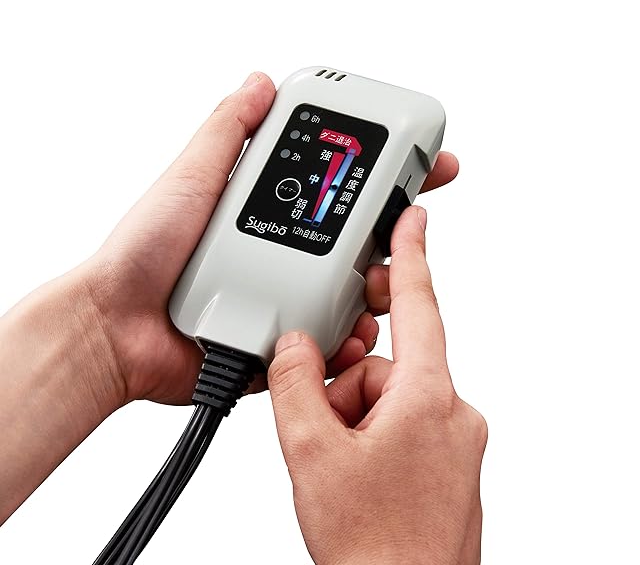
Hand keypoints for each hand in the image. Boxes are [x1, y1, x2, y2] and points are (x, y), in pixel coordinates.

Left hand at [83, 72, 458, 404]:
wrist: (115, 325)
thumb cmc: (143, 250)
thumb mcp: (191, 176)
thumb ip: (228, 130)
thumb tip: (259, 81)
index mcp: (271, 212)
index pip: (341, 186)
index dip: (388, 174)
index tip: (425, 161)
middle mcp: (284, 252)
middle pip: (360, 242)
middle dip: (398, 237)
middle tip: (411, 230)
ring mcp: (285, 298)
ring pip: (354, 294)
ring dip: (380, 290)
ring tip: (378, 287)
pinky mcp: (280, 343)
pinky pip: (326, 342)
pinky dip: (348, 339)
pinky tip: (353, 332)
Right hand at [268, 206, 486, 564]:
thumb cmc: (374, 548)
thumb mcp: (313, 455)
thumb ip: (294, 386)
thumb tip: (291, 347)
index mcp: (428, 397)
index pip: (420, 304)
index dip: (411, 253)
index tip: (414, 218)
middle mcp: (452, 411)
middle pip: (386, 362)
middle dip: (346, 383)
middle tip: (325, 426)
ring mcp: (453, 439)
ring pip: (388, 395)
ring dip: (353, 416)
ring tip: (337, 464)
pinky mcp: (447, 460)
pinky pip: (403, 421)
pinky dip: (371, 433)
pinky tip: (354, 472)